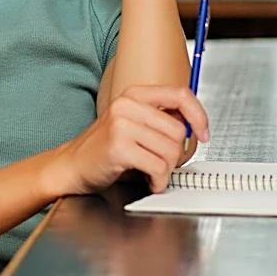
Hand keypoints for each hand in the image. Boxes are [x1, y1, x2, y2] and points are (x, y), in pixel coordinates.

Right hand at [44, 84, 209, 196]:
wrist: (72, 164)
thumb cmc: (105, 147)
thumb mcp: (132, 123)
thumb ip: (159, 118)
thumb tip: (192, 122)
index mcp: (134, 94)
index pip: (180, 94)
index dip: (198, 114)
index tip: (204, 132)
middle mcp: (127, 104)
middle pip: (177, 130)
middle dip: (175, 155)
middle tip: (161, 163)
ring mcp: (121, 124)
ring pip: (170, 150)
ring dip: (166, 170)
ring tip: (151, 172)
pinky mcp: (118, 146)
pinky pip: (157, 167)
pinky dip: (158, 181)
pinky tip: (148, 181)